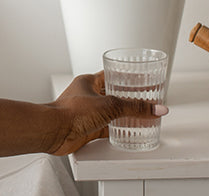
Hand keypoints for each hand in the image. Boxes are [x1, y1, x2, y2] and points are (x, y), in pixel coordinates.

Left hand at [49, 71, 167, 154]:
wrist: (53, 131)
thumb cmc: (70, 112)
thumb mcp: (109, 106)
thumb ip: (134, 108)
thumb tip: (155, 108)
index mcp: (89, 82)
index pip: (113, 75)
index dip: (128, 77)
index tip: (142, 79)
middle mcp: (87, 96)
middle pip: (113, 95)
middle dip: (129, 98)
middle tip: (146, 99)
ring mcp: (87, 112)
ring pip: (110, 112)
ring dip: (124, 115)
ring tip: (142, 116)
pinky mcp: (87, 128)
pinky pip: (107, 127)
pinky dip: (118, 130)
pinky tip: (128, 132)